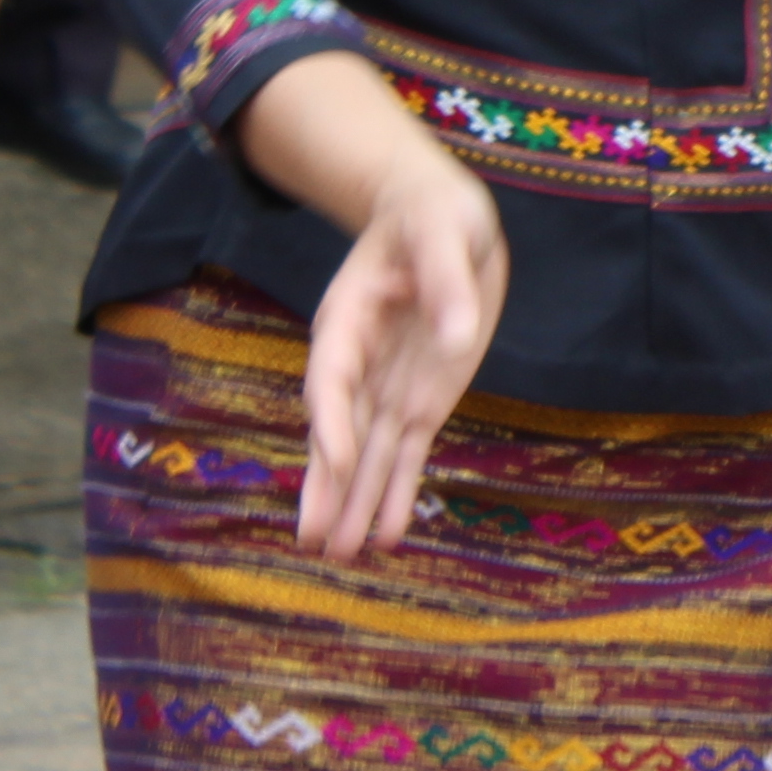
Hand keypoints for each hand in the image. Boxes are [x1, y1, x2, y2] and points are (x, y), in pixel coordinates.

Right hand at [296, 143, 506, 562]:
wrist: (436, 216)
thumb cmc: (432, 215)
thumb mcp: (443, 230)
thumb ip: (447, 282)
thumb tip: (456, 339)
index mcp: (348, 318)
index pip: (334, 379)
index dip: (332, 420)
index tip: (334, 461)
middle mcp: (359, 363)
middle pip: (338, 431)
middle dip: (328, 485)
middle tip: (315, 540)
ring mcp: (388, 384)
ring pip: (366, 453)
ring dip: (356, 502)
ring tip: (342, 555)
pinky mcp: (420, 397)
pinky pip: (404, 450)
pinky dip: (398, 490)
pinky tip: (389, 533)